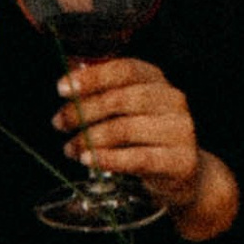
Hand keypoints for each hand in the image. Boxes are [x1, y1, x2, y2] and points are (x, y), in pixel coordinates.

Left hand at [56, 59, 236, 235]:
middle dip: (83, 111)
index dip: (92, 77)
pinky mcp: (180, 161)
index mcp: (156, 80)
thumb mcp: (128, 110)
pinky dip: (108, 159)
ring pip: (125, 129)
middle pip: (121, 99)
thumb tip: (67, 90)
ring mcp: (179, 130)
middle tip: (59, 123)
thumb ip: (103, 96)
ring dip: (90, 139)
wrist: (184, 174)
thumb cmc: (146, 137)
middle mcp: (172, 100)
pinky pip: (138, 158)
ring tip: (70, 148)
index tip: (62, 89)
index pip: (125, 69)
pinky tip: (88, 160)